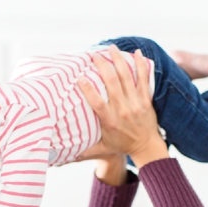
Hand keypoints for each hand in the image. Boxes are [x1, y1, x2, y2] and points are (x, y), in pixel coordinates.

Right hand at [77, 46, 167, 167]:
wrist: (147, 147)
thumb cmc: (122, 146)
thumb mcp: (102, 149)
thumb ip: (84, 150)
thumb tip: (60, 158)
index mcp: (109, 121)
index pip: (97, 103)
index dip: (88, 89)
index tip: (79, 77)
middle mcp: (122, 110)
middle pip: (112, 84)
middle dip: (102, 66)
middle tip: (94, 54)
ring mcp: (135, 103)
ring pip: (127, 78)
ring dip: (119, 60)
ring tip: (111, 48)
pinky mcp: (145, 100)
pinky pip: (144, 79)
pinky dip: (141, 65)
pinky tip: (137, 52)